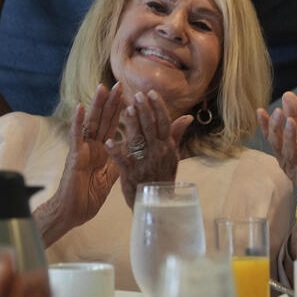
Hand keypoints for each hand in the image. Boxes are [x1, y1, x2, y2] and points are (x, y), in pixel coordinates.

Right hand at [50, 83, 124, 228]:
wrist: (73, 213)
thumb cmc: (88, 197)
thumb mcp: (110, 178)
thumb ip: (119, 162)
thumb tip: (132, 150)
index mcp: (102, 150)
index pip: (112, 126)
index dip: (120, 111)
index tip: (129, 95)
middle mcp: (92, 146)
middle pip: (103, 120)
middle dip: (111, 102)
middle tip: (118, 84)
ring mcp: (82, 149)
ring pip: (90, 123)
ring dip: (96, 105)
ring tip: (102, 88)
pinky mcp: (74, 156)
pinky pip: (76, 136)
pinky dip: (78, 122)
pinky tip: (80, 107)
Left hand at [104, 90, 192, 208]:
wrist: (158, 204)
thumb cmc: (163, 176)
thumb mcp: (172, 156)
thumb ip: (176, 135)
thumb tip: (188, 117)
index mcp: (167, 147)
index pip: (164, 123)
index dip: (158, 107)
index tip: (151, 93)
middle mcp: (157, 153)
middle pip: (150, 128)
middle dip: (144, 110)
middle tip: (137, 95)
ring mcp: (144, 163)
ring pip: (138, 140)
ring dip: (132, 125)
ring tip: (127, 109)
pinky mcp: (131, 174)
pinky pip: (123, 161)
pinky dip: (116, 151)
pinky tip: (109, 141)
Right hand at [258, 91, 296, 195]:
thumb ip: (296, 118)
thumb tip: (288, 95)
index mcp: (284, 150)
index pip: (271, 135)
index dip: (265, 124)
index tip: (260, 111)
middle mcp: (286, 161)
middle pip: (277, 144)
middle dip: (276, 127)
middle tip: (278, 112)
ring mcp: (295, 172)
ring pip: (289, 155)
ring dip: (290, 138)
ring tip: (292, 124)